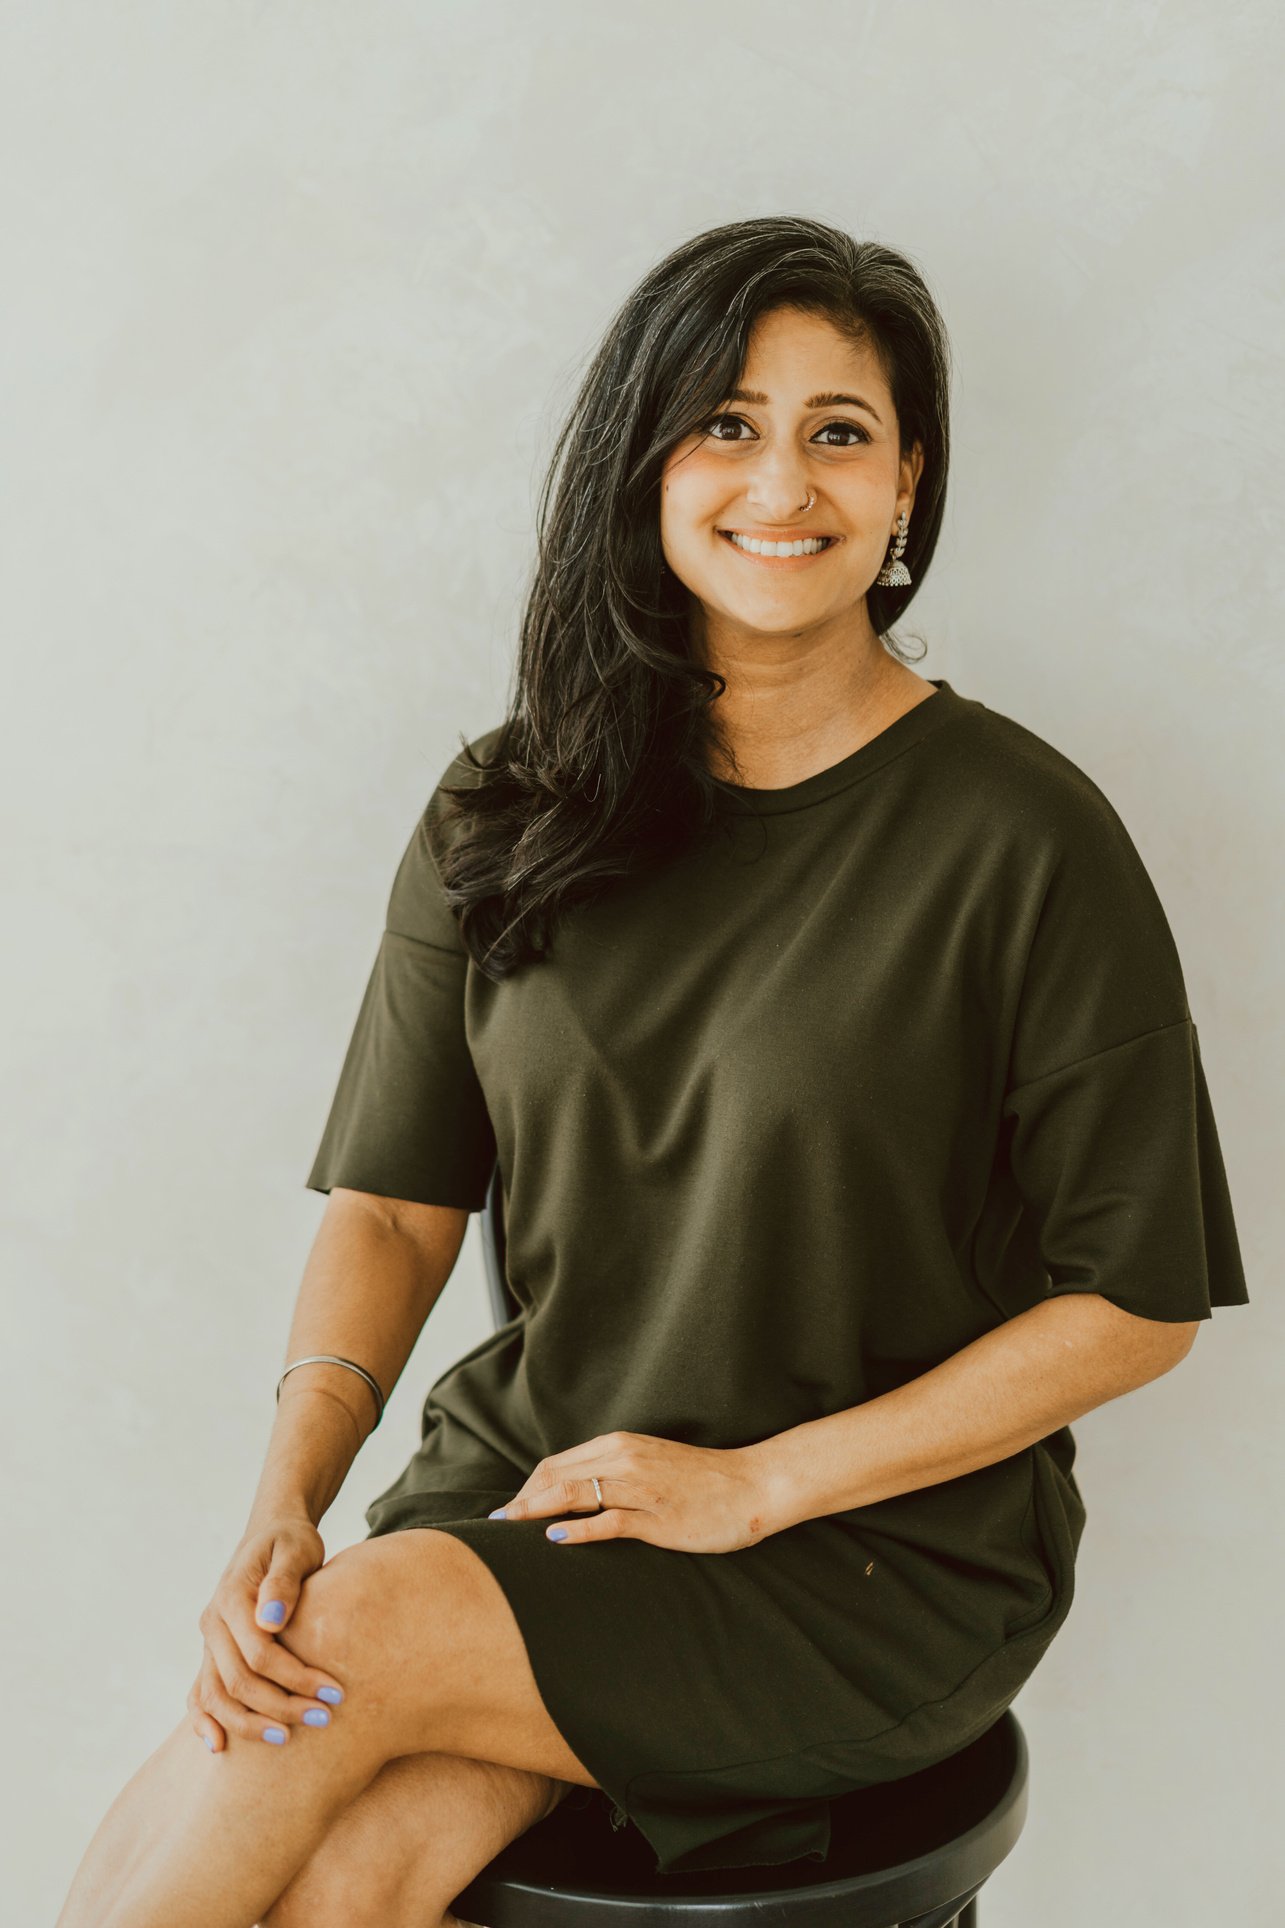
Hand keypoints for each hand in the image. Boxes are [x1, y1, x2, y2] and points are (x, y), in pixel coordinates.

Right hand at [188, 1516, 346, 1751]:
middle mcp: (213, 1623)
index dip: (296, 1678)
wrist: (271, 1534)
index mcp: (232, 1598)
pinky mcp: (212, 1654)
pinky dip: (204, 1721)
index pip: (260, 1654)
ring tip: (289, 1737)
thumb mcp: (295, 1548)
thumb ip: (284, 1580)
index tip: (334, 1692)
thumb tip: (271, 1620)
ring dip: (250, 1724)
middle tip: (324, 1718)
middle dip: (281, 1706)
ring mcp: (209, 1642)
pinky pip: (199, 1693)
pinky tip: (220, 1747)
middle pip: (239, 1682)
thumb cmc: (290, 1542)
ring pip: (216, 1696)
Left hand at [488, 1431, 775, 1553]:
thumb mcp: (651, 1467)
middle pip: (557, 1475)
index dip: (527, 1487)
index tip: (508, 1510)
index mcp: (621, 1445)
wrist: (753, 1485)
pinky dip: (579, 1529)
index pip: (558, 1463)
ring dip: (536, 1511)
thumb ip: (615, 1474)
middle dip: (522, 1499)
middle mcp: (626, 1459)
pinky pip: (610, 1520)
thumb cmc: (702, 1481)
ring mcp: (642, 1488)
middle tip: (496, 1526)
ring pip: (576, 1492)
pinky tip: (555, 1538)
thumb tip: (575, 1495)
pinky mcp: (659, 1516)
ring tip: (509, 1530)